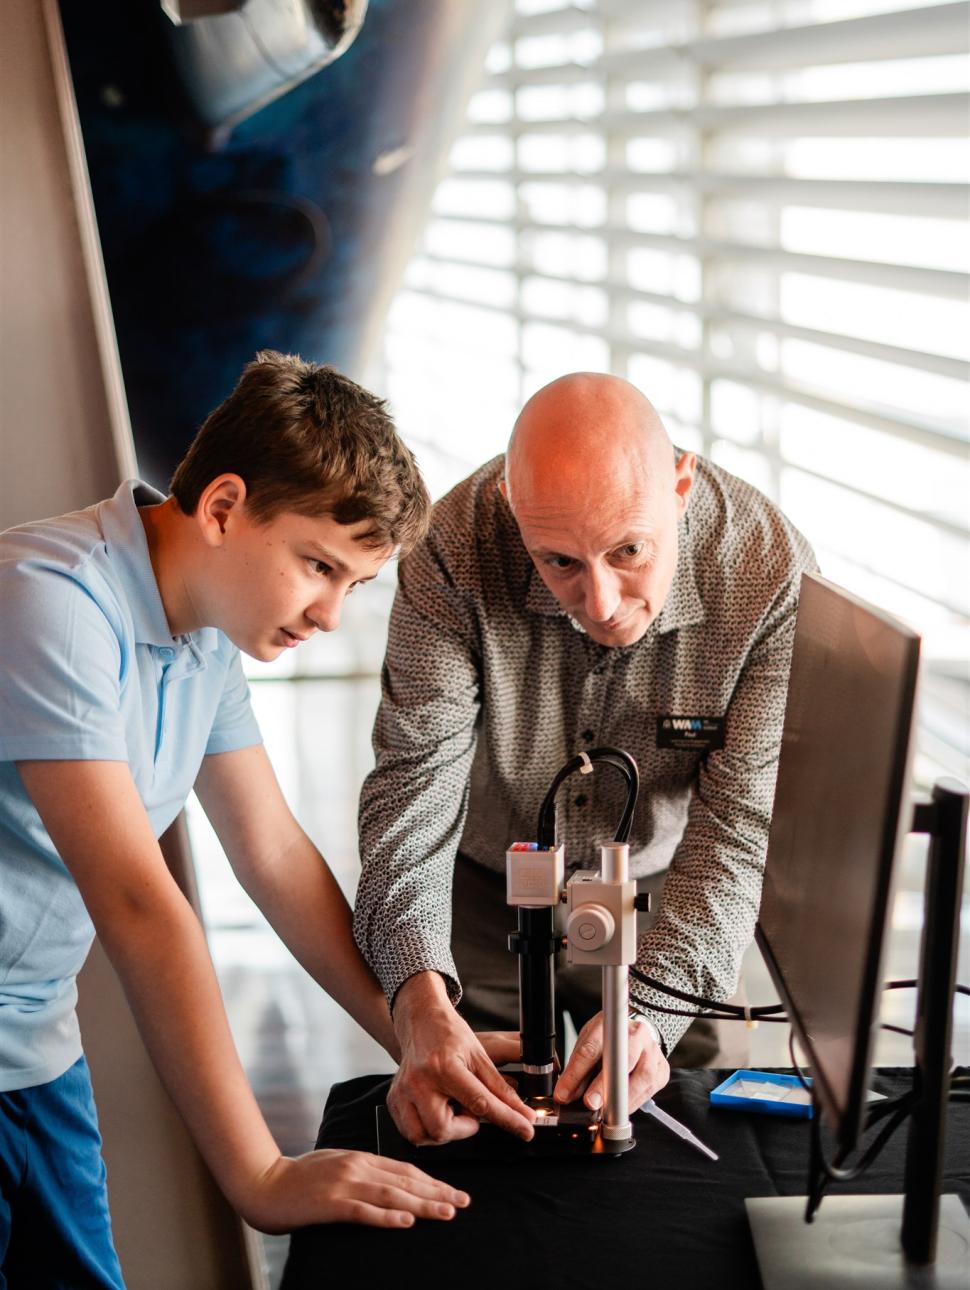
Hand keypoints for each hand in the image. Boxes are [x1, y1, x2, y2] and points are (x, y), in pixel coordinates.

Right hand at [242, 1149, 470, 1232]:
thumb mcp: (336, 1165)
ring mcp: (344, 1184)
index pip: (405, 1169)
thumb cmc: (300, 1178)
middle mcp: (357, 1167)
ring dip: (423, 1204)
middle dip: (438, 1191)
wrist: (264, 1183)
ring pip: (392, 1195)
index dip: (432, 1181)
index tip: (454, 1191)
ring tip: (447, 1212)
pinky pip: (364, 1211)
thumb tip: (392, 1184)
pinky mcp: (330, 1204)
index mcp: (361, 1158)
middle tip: (464, 1202)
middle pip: (405, 1180)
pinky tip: (406, 1222)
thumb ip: (363, 1171)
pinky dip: (388, 1217)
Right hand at [388, 975, 534, 1144]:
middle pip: (443, 1129)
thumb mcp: (479, 1057)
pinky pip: (411, 1132)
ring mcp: (402, 1092)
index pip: (480, 1103)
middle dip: (464, 1127)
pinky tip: (437, 1111)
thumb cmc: (448, 1035)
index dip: (507, 1119)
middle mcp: (419, 1081)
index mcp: (444, 1067)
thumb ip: (501, 1090)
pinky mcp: (394, 1100)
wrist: (421, 1022)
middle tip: (470, 1110)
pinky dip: (428, 1130)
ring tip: (453, 1108)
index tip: (525, 1130)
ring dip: (445, 1130)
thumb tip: (524, 1114)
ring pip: (424, 1136)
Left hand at [553, 1012, 668, 1110]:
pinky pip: (648, 1091)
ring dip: (620, 1100)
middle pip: (620, 1062)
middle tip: (589, 1103)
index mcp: (612, 1024)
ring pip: (640, 1078)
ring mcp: (652, 1052)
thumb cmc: (610, 1039)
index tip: (564, 1092)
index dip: (576, 1073)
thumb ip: (579, 1066)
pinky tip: (620, 1107)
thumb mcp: (589, 1042)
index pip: (591, 1048)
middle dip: (602, 1087)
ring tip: (605, 1111)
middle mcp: (636, 1034)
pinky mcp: (662, 1070)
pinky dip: (632, 1103)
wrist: (637, 1032)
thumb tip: (567, 1094)